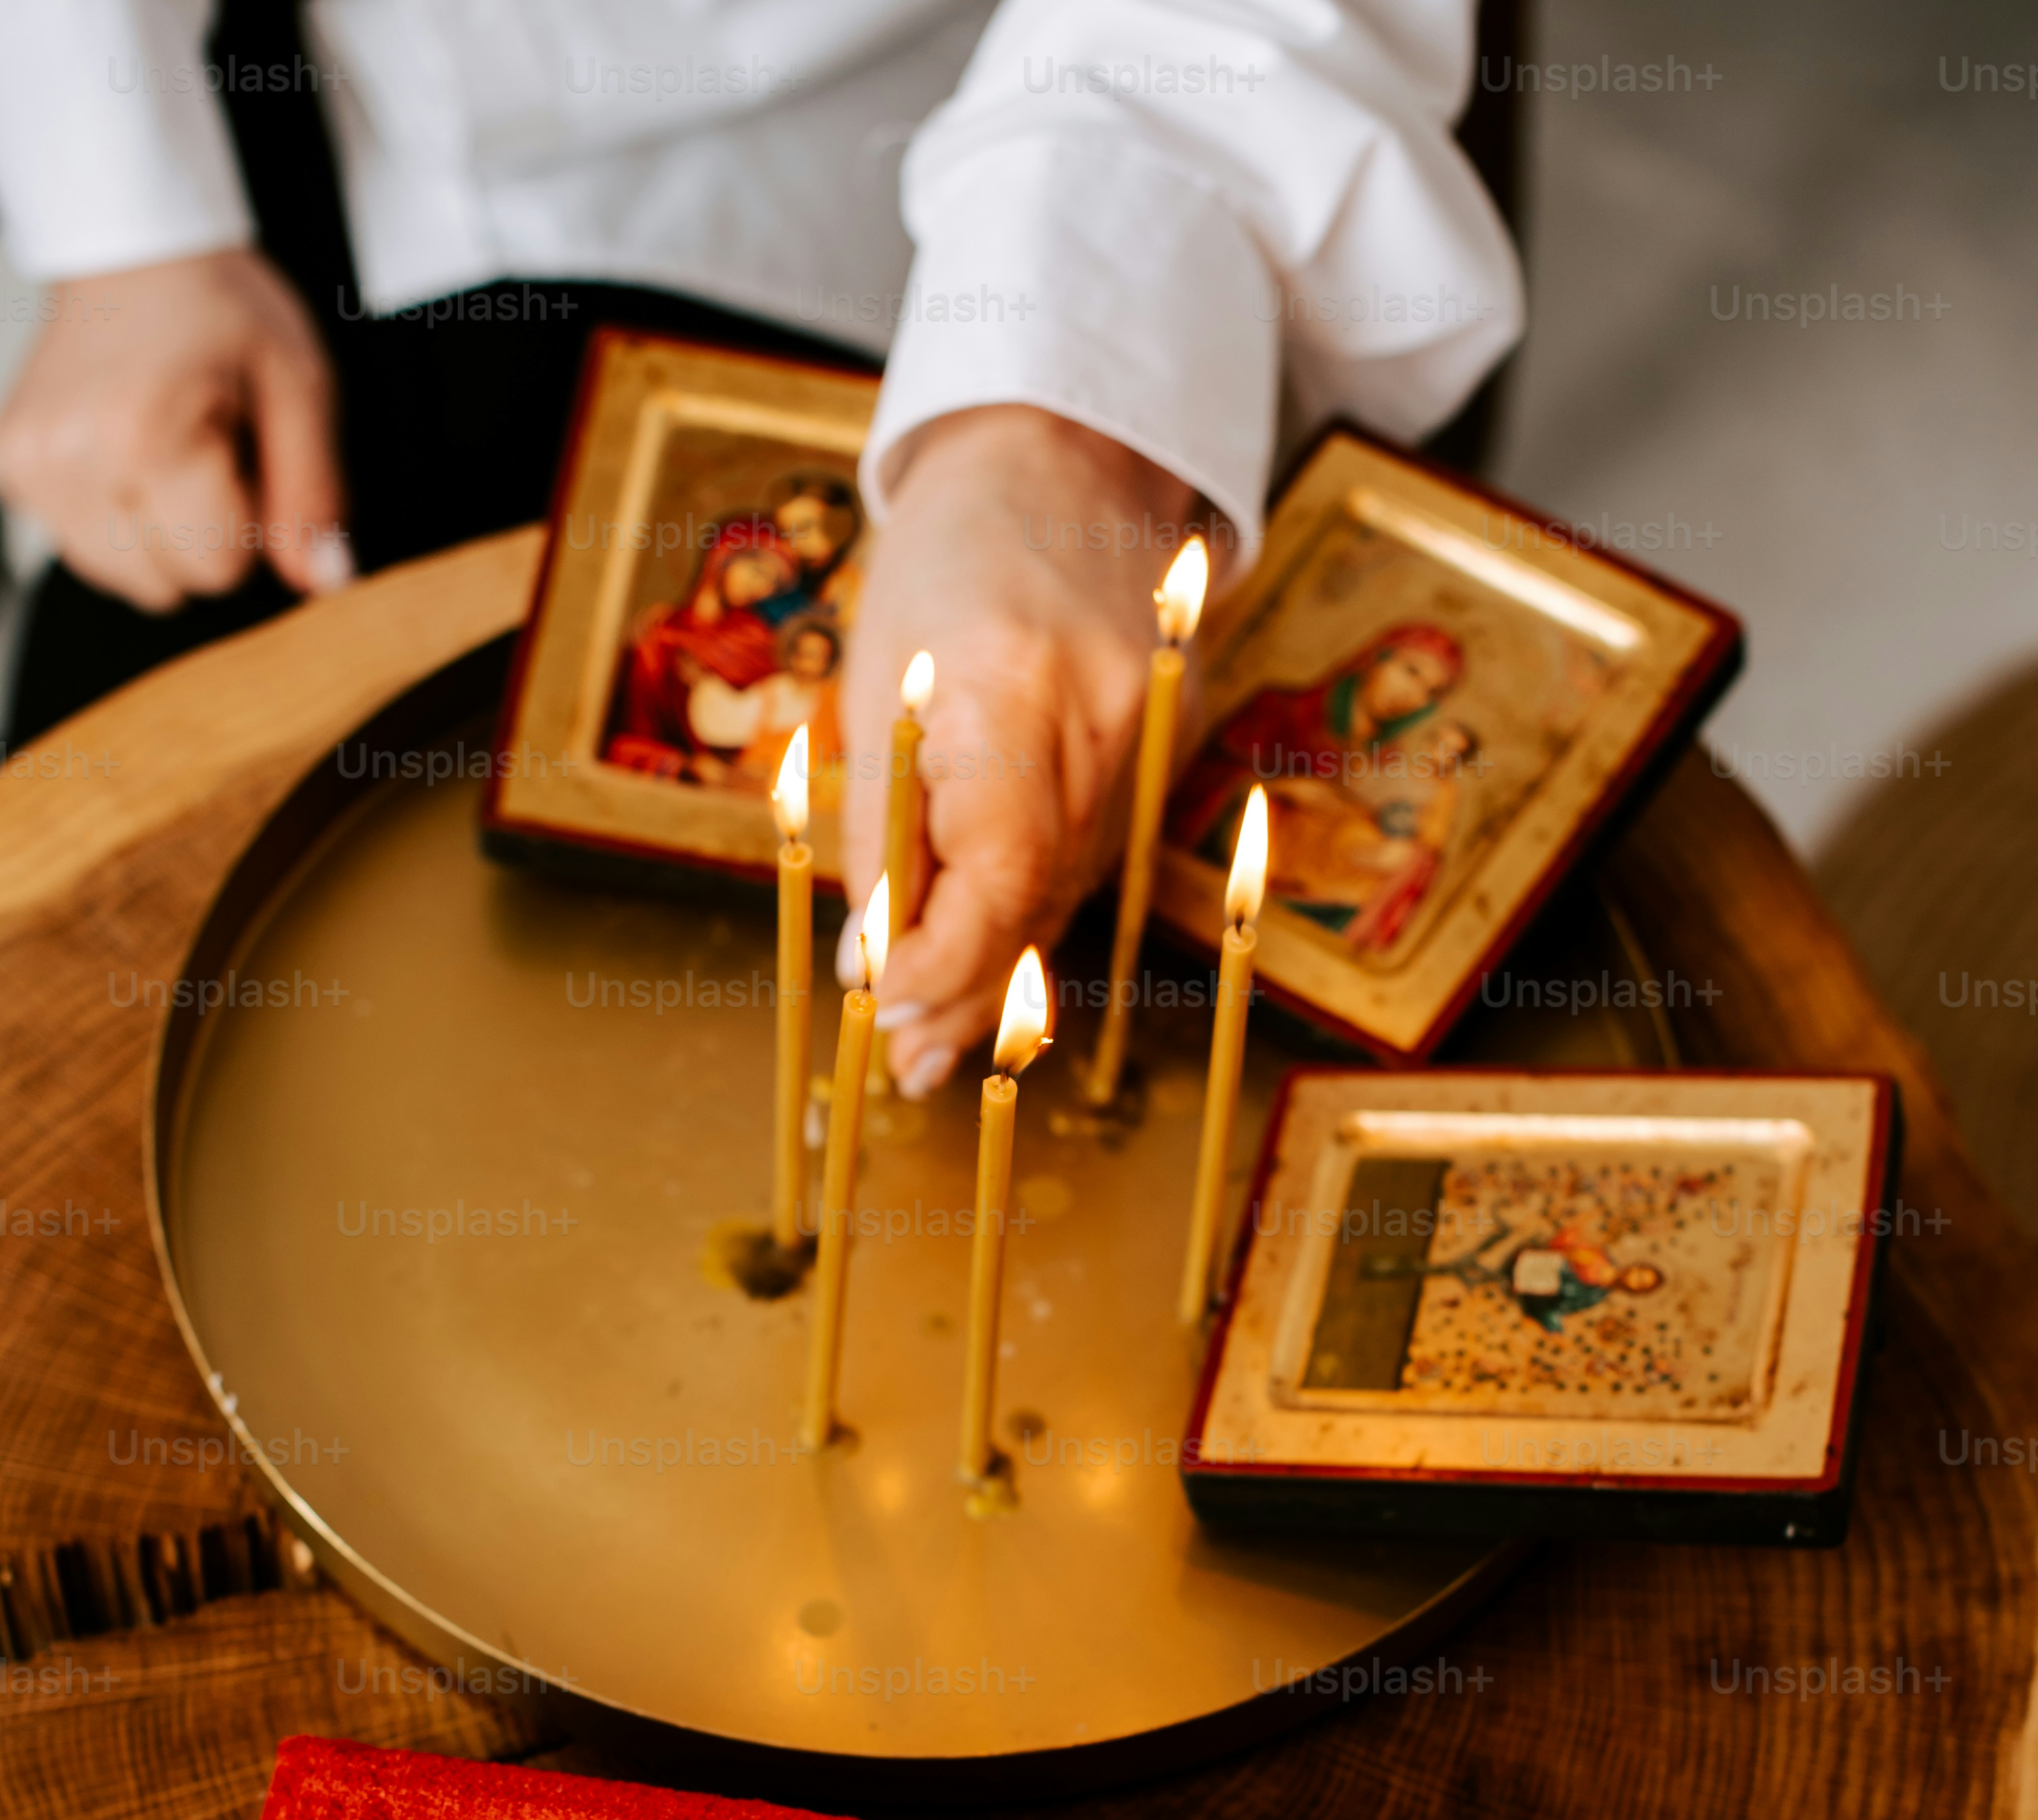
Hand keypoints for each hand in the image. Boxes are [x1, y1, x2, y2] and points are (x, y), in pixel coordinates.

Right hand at [0, 249, 348, 613]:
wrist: (132, 245)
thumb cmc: (215, 303)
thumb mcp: (297, 385)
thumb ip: (313, 493)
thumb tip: (324, 578)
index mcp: (143, 436)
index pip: (216, 569)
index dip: (245, 524)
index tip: (239, 457)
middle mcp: (71, 456)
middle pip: (163, 584)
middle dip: (198, 534)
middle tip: (203, 450)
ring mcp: (29, 464)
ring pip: (118, 575)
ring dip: (153, 530)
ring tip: (164, 447)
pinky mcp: (9, 467)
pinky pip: (79, 545)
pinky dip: (111, 514)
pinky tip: (125, 451)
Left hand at [840, 405, 1194, 1095]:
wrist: (1059, 459)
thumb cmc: (943, 562)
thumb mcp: (877, 684)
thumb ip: (883, 825)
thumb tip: (874, 960)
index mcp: (1012, 683)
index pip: (994, 873)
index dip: (939, 960)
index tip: (882, 1007)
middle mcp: (1100, 716)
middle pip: (1035, 899)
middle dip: (964, 993)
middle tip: (905, 1064)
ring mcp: (1150, 731)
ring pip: (1066, 891)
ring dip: (1000, 971)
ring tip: (934, 1043)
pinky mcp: (1168, 741)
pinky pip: (1092, 853)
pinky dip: (1035, 911)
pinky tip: (993, 963)